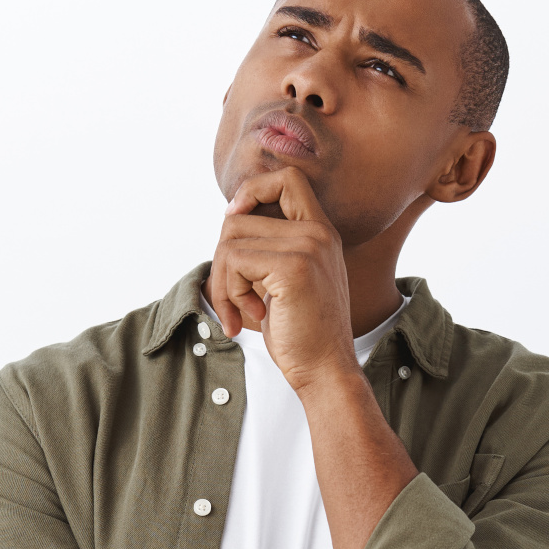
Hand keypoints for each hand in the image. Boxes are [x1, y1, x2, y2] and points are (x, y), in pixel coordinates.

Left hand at [209, 167, 357, 394]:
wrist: (326, 370)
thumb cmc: (302, 333)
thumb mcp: (286, 281)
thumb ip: (270, 248)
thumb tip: (230, 218)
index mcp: (321, 232)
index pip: (287, 179)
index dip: (252, 191)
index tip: (236, 220)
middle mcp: (318, 233)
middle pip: (239, 217)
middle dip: (222, 261)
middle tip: (231, 299)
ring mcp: (308, 247)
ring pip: (229, 240)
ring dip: (222, 282)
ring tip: (240, 311)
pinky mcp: (293, 268)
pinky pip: (233, 261)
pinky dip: (228, 293)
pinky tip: (250, 316)